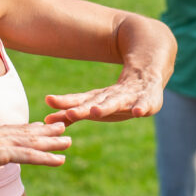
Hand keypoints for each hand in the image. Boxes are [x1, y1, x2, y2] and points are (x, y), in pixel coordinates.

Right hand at [0, 119, 70, 166]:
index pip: (10, 130)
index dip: (26, 129)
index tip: (40, 126)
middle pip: (25, 133)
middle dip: (45, 132)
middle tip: (64, 128)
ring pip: (32, 143)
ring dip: (52, 143)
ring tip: (69, 141)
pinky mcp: (0, 154)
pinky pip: (28, 156)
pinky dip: (45, 158)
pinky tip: (59, 160)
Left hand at [44, 79, 163, 124]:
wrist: (147, 75)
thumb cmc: (115, 96)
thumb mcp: (94, 105)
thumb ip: (72, 114)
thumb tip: (46, 120)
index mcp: (98, 98)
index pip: (79, 100)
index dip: (66, 103)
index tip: (49, 101)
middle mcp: (111, 96)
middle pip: (94, 102)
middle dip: (82, 108)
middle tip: (70, 113)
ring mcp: (130, 97)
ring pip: (117, 102)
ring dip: (106, 107)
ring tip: (95, 112)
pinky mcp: (149, 99)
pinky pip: (145, 104)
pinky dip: (142, 107)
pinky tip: (138, 113)